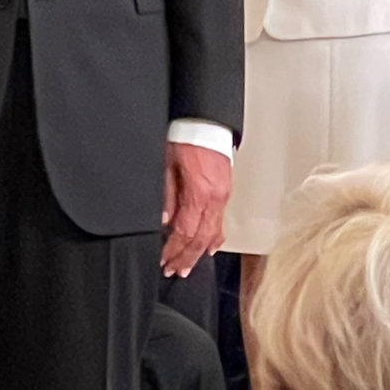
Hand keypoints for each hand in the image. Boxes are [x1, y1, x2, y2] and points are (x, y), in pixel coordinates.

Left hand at [161, 142, 230, 276]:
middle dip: (187, 257)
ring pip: (214, 231)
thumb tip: (163, 221)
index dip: (173, 249)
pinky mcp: (226, 189)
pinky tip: (210, 246)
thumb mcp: (166, 165)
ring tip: (188, 265)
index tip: (163, 259)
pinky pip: (221, 219)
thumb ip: (167, 195)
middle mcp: (216, 196)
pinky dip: (214, 236)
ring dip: (200, 251)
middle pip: (201, 238)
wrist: (205, 119)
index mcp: (200, 191)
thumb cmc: (186, 135)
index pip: (186, 231)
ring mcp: (224, 193)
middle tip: (174, 270)